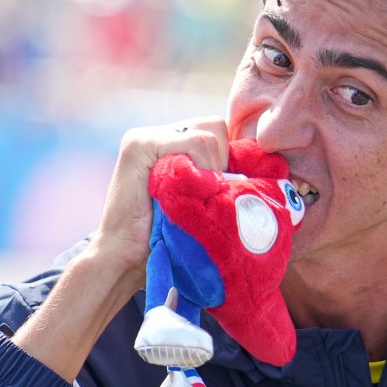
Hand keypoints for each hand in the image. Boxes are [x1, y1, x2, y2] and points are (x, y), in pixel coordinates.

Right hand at [11, 116, 227, 381]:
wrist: (125, 260)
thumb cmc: (169, 237)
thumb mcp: (200, 198)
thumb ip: (217, 173)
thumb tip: (261, 160)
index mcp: (173, 141)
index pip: (220, 130)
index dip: (229, 160)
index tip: (217, 191)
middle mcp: (159, 133)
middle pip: (217, 126)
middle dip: (222, 163)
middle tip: (203, 196)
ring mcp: (145, 136)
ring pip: (209, 136)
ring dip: (211, 171)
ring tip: (189, 199)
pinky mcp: (139, 145)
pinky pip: (194, 143)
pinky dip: (200, 171)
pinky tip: (182, 196)